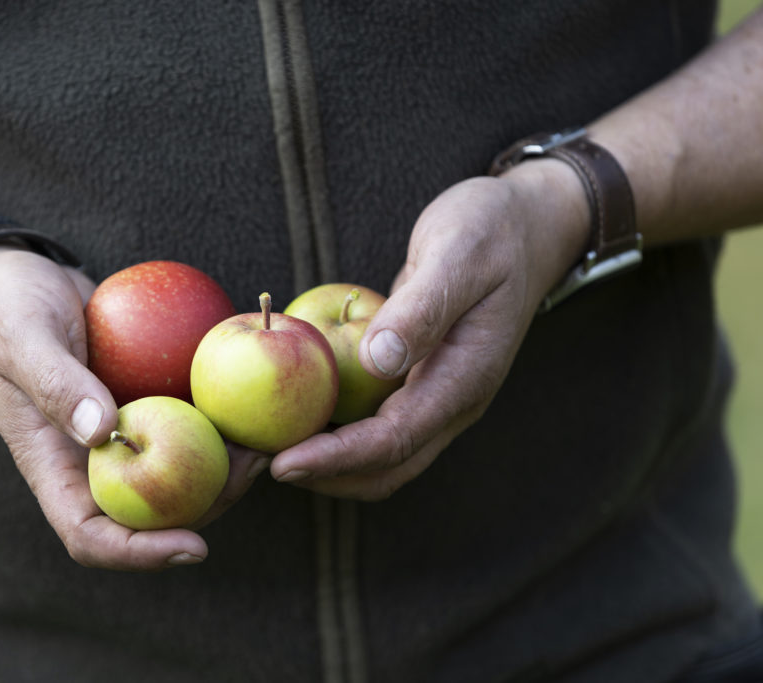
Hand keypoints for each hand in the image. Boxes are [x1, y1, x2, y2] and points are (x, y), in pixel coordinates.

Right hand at [0, 248, 264, 570]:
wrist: (21, 279)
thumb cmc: (7, 309)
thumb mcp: (23, 337)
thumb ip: (57, 383)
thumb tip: (104, 432)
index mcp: (53, 467)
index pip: (90, 536)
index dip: (140, 554)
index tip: (194, 547)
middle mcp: (90, 462)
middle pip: (149, 516)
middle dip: (206, 508)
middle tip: (252, 469)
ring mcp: (119, 436)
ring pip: (175, 476)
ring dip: (222, 470)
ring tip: (263, 442)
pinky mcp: (142, 405)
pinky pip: (183, 428)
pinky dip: (217, 425)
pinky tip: (251, 405)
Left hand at [269, 161, 589, 499]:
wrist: (528, 224)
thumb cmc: (492, 230)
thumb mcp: (459, 253)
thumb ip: (423, 308)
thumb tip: (379, 360)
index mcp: (465, 379)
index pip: (395, 440)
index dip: (337, 458)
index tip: (283, 462)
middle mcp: (452, 400)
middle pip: (385, 468)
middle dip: (324, 476)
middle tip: (259, 464)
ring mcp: (437, 395)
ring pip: (379, 455)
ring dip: (327, 463)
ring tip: (266, 448)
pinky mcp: (419, 382)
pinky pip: (374, 425)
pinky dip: (334, 431)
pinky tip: (293, 412)